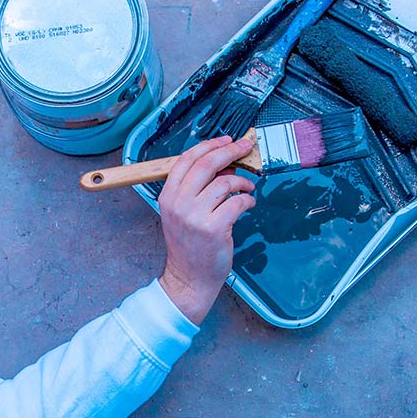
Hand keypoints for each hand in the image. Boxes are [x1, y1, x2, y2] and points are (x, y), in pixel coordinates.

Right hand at [157, 135, 256, 324]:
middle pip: (207, 164)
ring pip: (225, 182)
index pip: (187, 159)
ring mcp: (195, 216)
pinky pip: (237, 202)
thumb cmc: (188, 245)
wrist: (189, 277)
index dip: (210, 145)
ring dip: (242, 181)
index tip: (227, 140)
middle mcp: (178, 203)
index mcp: (168, 195)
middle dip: (230, 151)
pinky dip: (248, 200)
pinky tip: (248, 204)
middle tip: (245, 147)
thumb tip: (223, 164)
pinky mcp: (214, 228)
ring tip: (247, 188)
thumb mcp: (180, 213)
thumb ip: (195, 188)